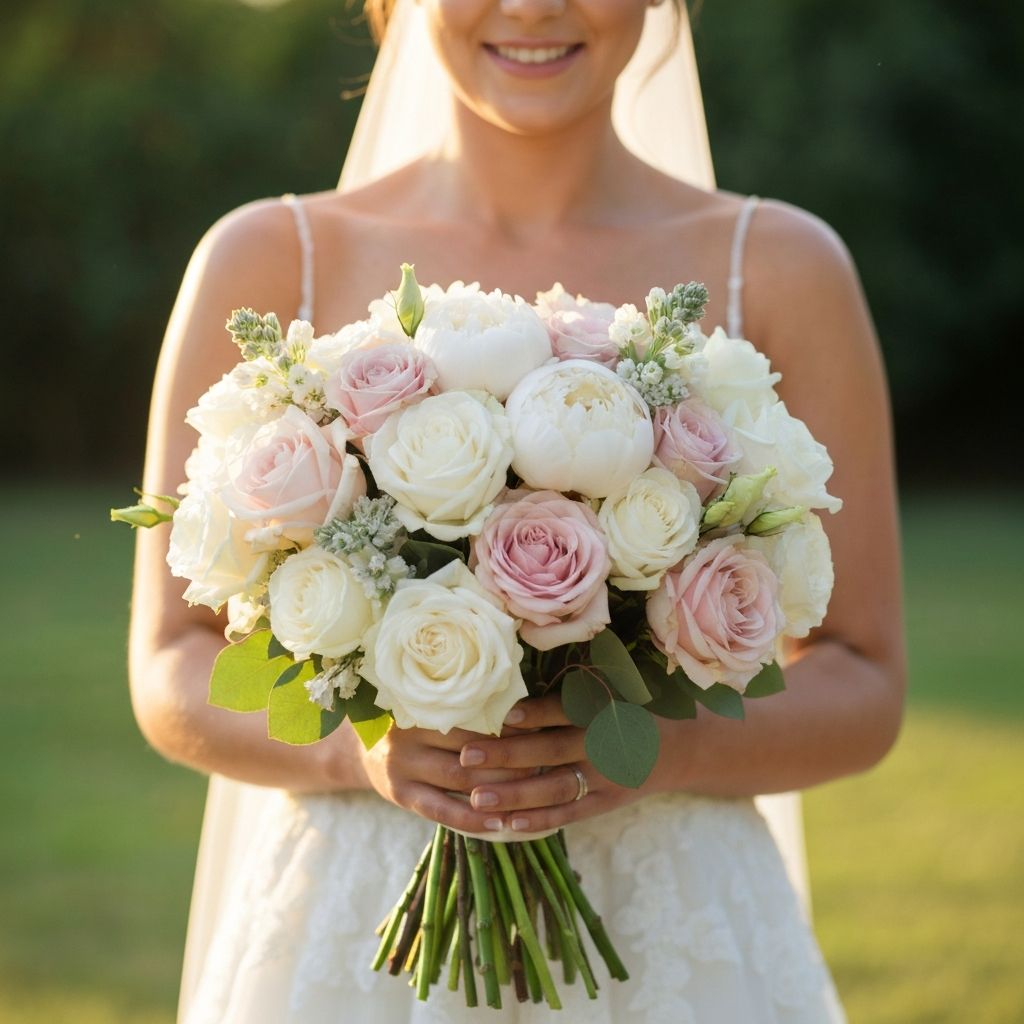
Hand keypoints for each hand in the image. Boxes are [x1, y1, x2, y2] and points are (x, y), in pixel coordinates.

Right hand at [355, 720, 537, 833]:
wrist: (359, 750)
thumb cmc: (413, 722)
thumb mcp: (428, 704)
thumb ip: (462, 704)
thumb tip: (524, 707)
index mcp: (421, 702)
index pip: (473, 712)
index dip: (509, 721)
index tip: (540, 725)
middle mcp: (409, 731)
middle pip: (470, 745)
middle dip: (510, 755)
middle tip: (545, 759)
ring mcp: (402, 765)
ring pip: (460, 778)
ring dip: (499, 786)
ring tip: (532, 789)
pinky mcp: (401, 794)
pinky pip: (442, 810)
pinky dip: (473, 818)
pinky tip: (500, 823)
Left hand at [457, 694, 657, 833]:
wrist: (683, 748)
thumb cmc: (635, 708)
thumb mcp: (617, 687)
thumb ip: (576, 685)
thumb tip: (518, 678)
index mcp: (606, 710)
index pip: (566, 711)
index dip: (536, 712)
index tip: (503, 715)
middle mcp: (605, 745)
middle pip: (552, 751)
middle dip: (509, 755)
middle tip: (468, 756)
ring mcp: (607, 779)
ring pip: (556, 789)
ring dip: (515, 795)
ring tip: (477, 799)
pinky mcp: (606, 803)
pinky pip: (569, 815)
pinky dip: (539, 821)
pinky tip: (506, 824)